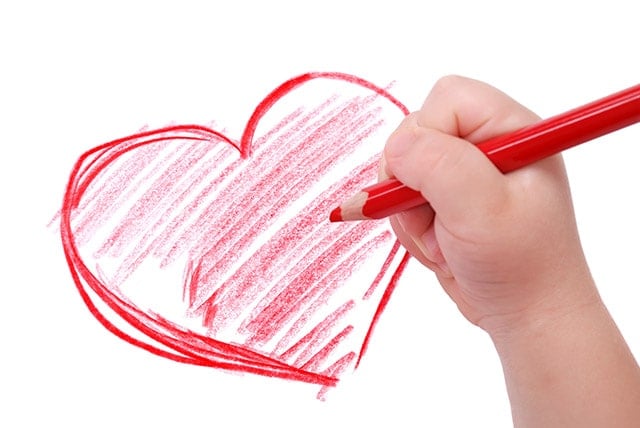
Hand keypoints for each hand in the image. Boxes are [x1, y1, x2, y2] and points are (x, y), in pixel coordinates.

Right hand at [381, 75, 597, 335]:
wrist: (527, 316)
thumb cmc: (521, 265)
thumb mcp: (482, 210)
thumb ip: (438, 165)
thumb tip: (396, 146)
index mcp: (511, 131)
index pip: (447, 99)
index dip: (426, 135)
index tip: (429, 184)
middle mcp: (486, 146)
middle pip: (416, 133)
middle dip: (412, 183)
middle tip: (437, 218)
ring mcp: (464, 175)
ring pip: (401, 170)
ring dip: (409, 212)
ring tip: (445, 241)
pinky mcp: (445, 201)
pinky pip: (401, 199)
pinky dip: (409, 226)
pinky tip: (440, 247)